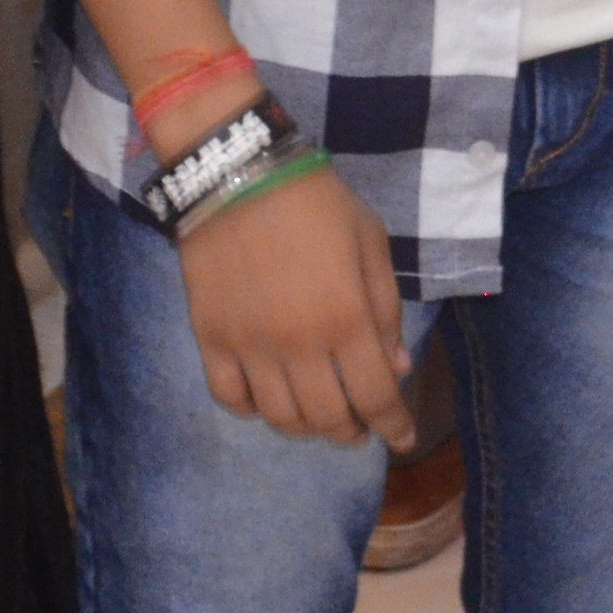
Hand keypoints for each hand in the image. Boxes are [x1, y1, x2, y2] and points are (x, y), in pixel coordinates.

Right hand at [175, 160, 412, 443]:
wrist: (237, 173)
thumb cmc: (316, 203)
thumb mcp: (370, 243)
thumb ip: (385, 309)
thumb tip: (396, 367)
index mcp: (346, 318)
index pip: (375, 396)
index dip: (393, 425)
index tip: (402, 438)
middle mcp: (298, 344)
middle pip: (327, 418)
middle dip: (351, 432)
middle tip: (358, 428)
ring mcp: (249, 345)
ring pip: (279, 417)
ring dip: (305, 429)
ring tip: (318, 418)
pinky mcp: (210, 338)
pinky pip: (229, 397)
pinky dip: (251, 410)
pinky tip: (267, 400)